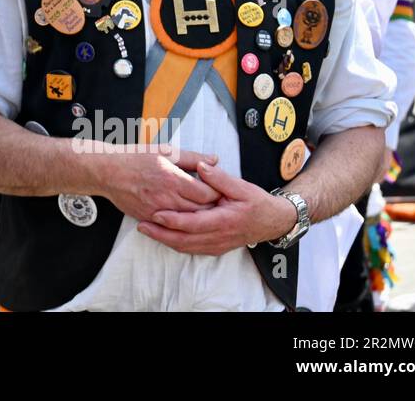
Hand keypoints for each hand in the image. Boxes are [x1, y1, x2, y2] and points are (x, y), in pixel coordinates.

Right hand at [95, 145, 220, 222]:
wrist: (107, 172)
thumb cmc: (136, 158)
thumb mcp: (165, 151)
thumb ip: (192, 157)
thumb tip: (214, 159)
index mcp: (173, 179)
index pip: (207, 193)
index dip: (217, 193)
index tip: (220, 190)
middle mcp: (167, 198)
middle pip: (201, 211)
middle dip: (212, 207)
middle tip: (218, 203)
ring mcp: (157, 211)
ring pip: (188, 221)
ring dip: (198, 217)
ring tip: (204, 210)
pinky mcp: (149, 219)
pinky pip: (171, 226)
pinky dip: (181, 223)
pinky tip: (185, 217)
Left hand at [137, 161, 297, 255]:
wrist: (273, 222)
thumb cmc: (257, 203)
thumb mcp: (242, 187)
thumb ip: (220, 178)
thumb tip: (202, 165)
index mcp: (223, 220)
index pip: (193, 224)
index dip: (173, 221)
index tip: (155, 214)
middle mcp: (218, 236)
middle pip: (184, 240)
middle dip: (161, 235)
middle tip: (141, 225)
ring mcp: (217, 245)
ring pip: (186, 247)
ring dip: (165, 240)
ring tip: (146, 230)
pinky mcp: (215, 248)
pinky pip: (192, 249)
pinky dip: (176, 244)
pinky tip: (163, 236)